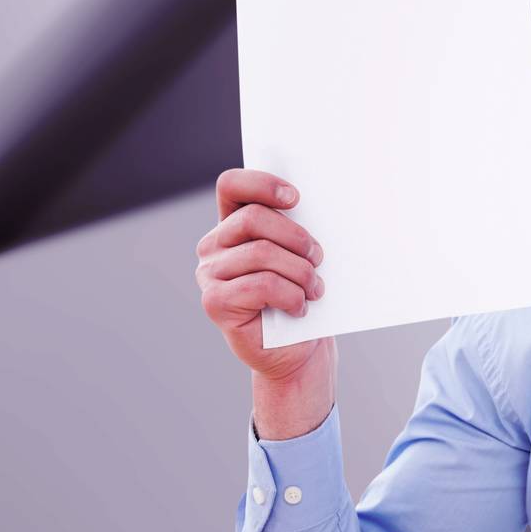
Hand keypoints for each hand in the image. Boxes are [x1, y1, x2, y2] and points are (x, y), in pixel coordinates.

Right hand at [196, 168, 331, 382]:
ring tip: (315, 289)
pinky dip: (290, 295)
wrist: (297, 347)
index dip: (262, 184)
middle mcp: (214, 245)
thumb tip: (321, 208)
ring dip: (300, 271)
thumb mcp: (300, 255)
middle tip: (318, 257)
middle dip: (295, 236)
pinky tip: (300, 307)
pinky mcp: (215, 302)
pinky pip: (261, 285)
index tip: (296, 198)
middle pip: (253, 219)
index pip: (232, 186)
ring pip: (261, 253)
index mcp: (233, 224)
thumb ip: (295, 229)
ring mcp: (209, 274)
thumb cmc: (301, 294)